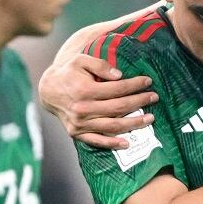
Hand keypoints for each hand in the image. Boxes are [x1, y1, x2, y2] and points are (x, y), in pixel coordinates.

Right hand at [40, 54, 156, 147]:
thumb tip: (119, 75)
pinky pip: (96, 141)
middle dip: (139, 102)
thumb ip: (100, 65)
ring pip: (112, 126)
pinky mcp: (76, 133)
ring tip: (150, 119)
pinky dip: (112, 143)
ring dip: (133, 123)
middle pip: (119, 107)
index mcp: (85, 91)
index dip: (134, 85)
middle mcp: (83, 109)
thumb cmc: (68, 73)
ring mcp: (80, 123)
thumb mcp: (81, 60)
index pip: (117, 89)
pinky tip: (127, 142)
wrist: (48, 90)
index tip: (147, 81)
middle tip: (154, 98)